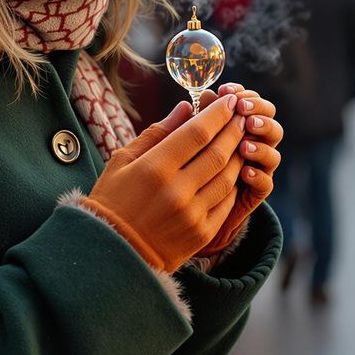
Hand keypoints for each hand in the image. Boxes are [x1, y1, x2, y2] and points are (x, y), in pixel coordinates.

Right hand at [81, 95, 245, 272]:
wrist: (113, 253)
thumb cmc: (113, 200)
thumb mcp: (123, 161)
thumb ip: (157, 133)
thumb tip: (186, 108)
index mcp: (154, 169)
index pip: (198, 133)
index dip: (218, 114)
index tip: (228, 100)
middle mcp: (176, 191)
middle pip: (218, 152)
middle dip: (234, 129)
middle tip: (241, 113)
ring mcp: (192, 215)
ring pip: (228, 176)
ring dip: (238, 154)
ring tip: (241, 138)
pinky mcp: (202, 233)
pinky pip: (227, 202)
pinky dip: (234, 182)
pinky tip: (234, 169)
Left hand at [191, 82, 282, 257]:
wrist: (180, 213)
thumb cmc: (176, 170)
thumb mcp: (178, 145)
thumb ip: (189, 124)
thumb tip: (192, 101)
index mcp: (233, 125)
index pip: (249, 101)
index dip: (242, 94)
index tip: (226, 90)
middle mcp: (249, 143)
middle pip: (269, 120)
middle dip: (258, 112)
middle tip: (243, 111)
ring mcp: (254, 168)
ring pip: (272, 151)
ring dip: (261, 144)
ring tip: (244, 144)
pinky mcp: (253, 194)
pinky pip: (266, 183)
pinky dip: (258, 175)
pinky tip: (245, 172)